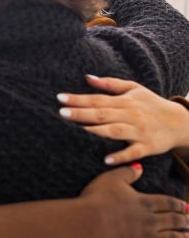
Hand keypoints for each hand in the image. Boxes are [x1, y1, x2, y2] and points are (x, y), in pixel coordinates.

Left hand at [58, 75, 188, 164]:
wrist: (181, 122)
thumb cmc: (152, 104)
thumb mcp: (134, 89)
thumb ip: (110, 83)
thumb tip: (87, 77)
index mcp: (125, 101)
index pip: (97, 99)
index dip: (78, 98)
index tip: (60, 98)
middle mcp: (131, 115)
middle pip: (102, 114)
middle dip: (82, 113)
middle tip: (61, 112)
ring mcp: (139, 131)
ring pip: (115, 131)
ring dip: (97, 131)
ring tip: (79, 130)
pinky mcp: (147, 147)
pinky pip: (133, 152)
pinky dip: (120, 156)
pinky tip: (105, 159)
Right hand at [80, 164, 187, 237]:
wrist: (87, 225)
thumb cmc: (96, 200)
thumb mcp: (110, 179)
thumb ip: (127, 173)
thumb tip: (140, 167)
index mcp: (144, 203)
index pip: (168, 203)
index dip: (179, 205)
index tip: (187, 207)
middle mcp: (150, 221)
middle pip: (173, 221)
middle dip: (184, 221)